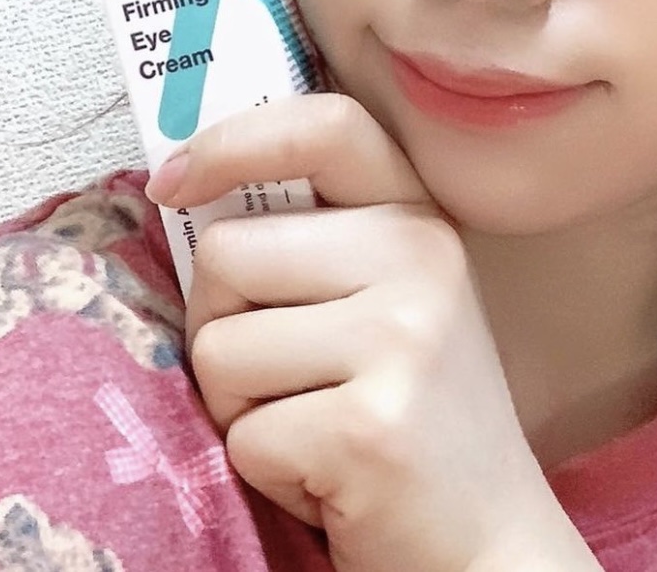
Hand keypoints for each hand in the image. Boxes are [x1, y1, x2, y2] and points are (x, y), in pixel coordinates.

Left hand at [149, 93, 601, 571]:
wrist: (483, 538)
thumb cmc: (406, 410)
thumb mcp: (382, 299)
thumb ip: (310, 242)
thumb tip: (181, 187)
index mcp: (419, 218)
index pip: (325, 125)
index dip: (234, 139)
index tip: (173, 179)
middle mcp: (421, 258)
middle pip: (228, 253)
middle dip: (221, 324)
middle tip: (283, 373)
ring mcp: (402, 338)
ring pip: (217, 347)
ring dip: (238, 404)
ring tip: (312, 422)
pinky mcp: (369, 427)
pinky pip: (242, 433)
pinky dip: (263, 467)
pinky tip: (328, 472)